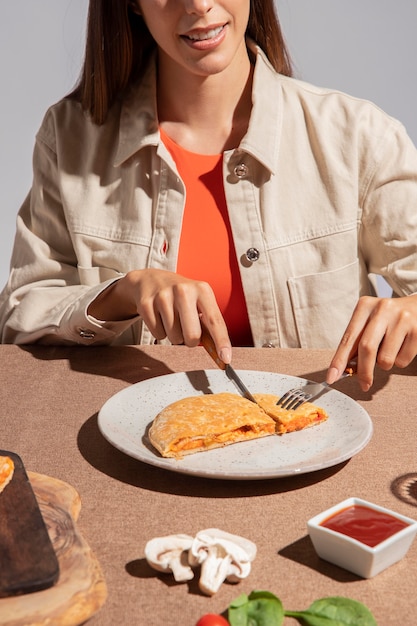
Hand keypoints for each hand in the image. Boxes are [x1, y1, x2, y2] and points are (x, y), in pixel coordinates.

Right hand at [88, 269, 231, 362]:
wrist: (150, 280)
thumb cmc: (180, 296)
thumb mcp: (198, 300)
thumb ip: (208, 322)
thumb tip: (219, 351)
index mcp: (202, 290)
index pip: (215, 321)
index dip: (221, 342)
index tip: (226, 358)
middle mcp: (183, 290)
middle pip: (192, 335)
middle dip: (190, 340)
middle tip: (187, 330)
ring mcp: (163, 296)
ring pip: (173, 337)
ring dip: (174, 335)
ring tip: (171, 319)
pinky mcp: (146, 304)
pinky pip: (157, 334)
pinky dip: (160, 332)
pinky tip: (159, 318)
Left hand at [327, 294, 416, 390]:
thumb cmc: (389, 319)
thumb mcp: (370, 322)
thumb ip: (357, 342)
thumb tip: (345, 369)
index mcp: (365, 306)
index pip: (348, 338)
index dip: (339, 360)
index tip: (331, 377)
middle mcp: (382, 309)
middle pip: (366, 348)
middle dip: (363, 371)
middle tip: (364, 384)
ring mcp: (401, 319)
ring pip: (385, 359)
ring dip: (385, 364)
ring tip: (390, 350)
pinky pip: (402, 360)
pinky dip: (400, 361)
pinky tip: (403, 347)